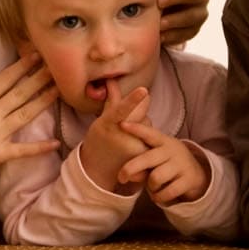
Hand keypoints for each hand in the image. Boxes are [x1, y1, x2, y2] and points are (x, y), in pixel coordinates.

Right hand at [0, 53, 58, 199]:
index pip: (4, 80)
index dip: (21, 67)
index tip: (36, 56)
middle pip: (19, 94)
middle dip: (38, 79)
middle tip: (55, 68)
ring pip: (25, 115)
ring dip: (43, 102)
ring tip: (58, 91)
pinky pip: (22, 150)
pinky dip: (39, 147)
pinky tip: (56, 142)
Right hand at [77, 79, 151, 194]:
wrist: (97, 170)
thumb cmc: (99, 140)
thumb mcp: (102, 119)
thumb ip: (111, 100)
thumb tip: (110, 79)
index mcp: (108, 123)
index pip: (122, 109)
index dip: (133, 99)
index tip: (143, 90)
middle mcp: (122, 135)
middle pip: (142, 111)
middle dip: (139, 107)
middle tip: (129, 115)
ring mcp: (134, 146)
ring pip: (148, 123)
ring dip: (142, 126)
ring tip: (128, 136)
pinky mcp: (143, 155)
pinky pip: (151, 138)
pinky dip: (146, 138)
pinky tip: (135, 146)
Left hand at [117, 122, 209, 205]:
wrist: (196, 175)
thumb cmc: (167, 164)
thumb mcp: (157, 156)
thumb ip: (141, 162)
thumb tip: (128, 176)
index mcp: (163, 141)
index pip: (149, 133)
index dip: (136, 129)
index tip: (122, 124)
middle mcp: (172, 151)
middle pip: (147, 159)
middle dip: (130, 169)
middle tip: (121, 178)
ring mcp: (181, 165)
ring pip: (155, 178)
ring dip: (151, 186)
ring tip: (153, 187)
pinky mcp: (188, 180)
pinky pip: (167, 192)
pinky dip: (159, 197)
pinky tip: (159, 195)